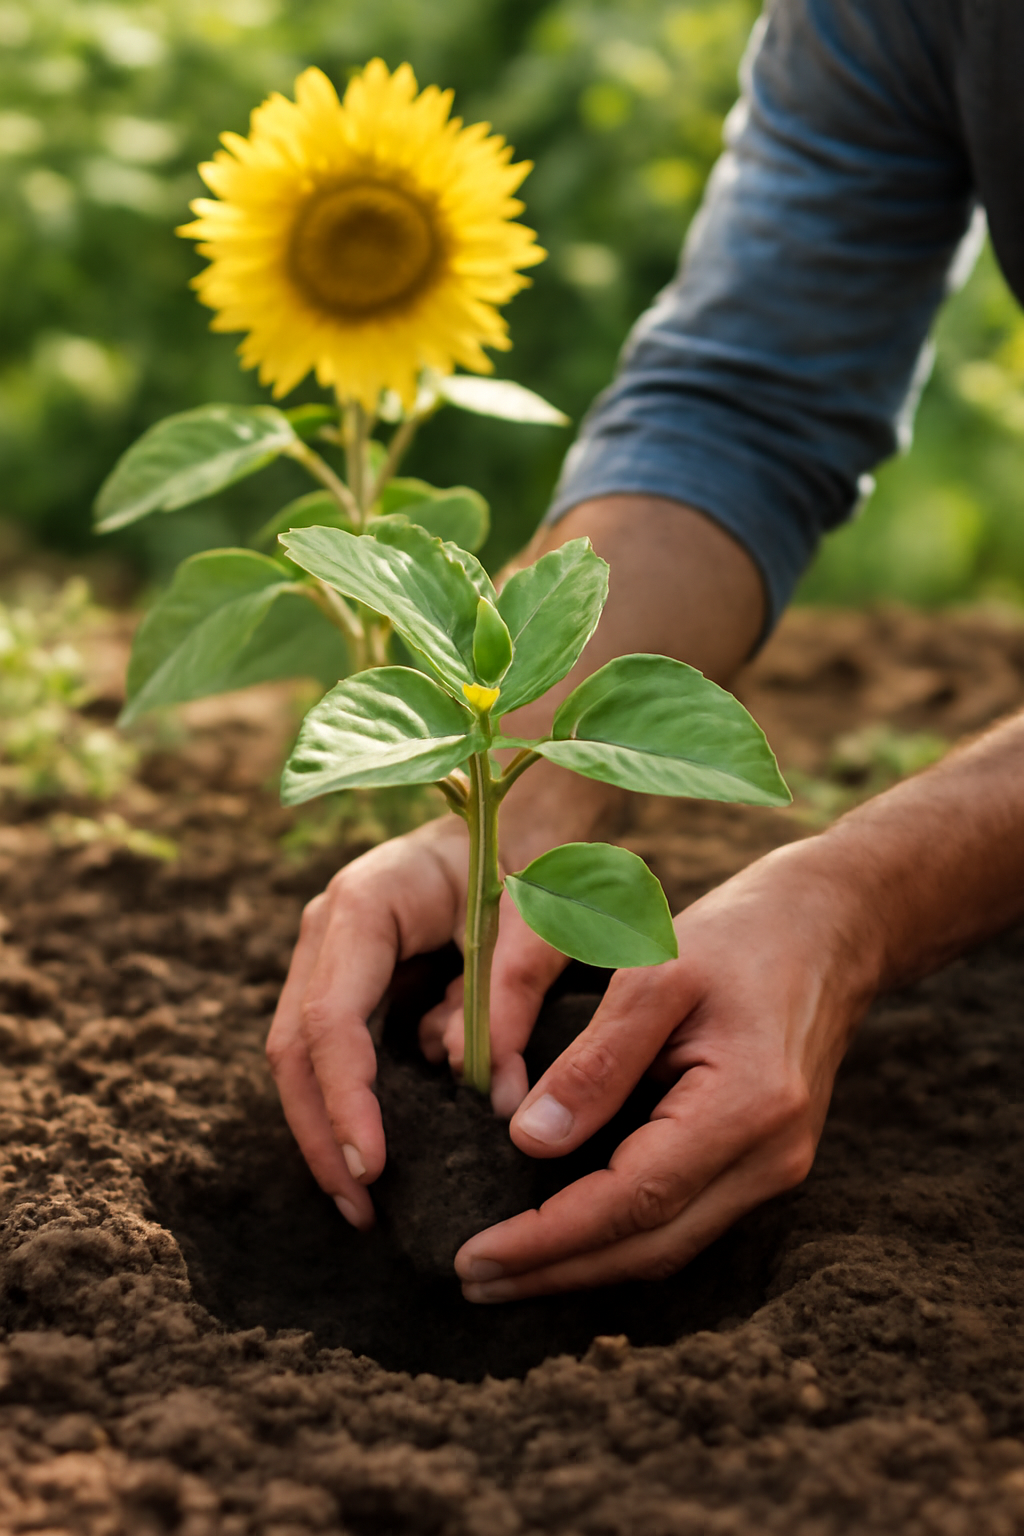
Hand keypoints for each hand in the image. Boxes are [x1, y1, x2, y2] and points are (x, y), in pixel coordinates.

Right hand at [264, 787, 592, 1227]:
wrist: (520, 813)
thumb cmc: (531, 854)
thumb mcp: (536, 918)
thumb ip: (512, 996)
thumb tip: (496, 1098)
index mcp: (365, 904)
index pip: (332, 1020)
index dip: (345, 1100)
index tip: (372, 1168)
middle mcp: (330, 930)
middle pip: (295, 1047)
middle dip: (322, 1132)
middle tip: (362, 1209)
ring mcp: (331, 955)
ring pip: (302, 1057)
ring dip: (327, 1128)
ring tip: (364, 1203)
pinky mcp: (350, 979)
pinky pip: (333, 1051)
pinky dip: (348, 1104)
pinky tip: (375, 1158)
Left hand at [454, 838, 881, 1299]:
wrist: (831, 929)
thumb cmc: (740, 936)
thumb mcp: (655, 973)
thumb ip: (595, 1061)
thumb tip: (530, 1142)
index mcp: (746, 1106)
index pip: (632, 1201)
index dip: (549, 1239)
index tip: (475, 1257)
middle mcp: (770, 1157)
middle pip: (650, 1246)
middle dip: (557, 1272)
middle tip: (472, 1281)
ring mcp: (775, 1168)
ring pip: (669, 1245)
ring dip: (585, 1265)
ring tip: (505, 1271)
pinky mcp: (765, 1162)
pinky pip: (685, 1219)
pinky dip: (621, 1236)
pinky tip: (568, 1235)